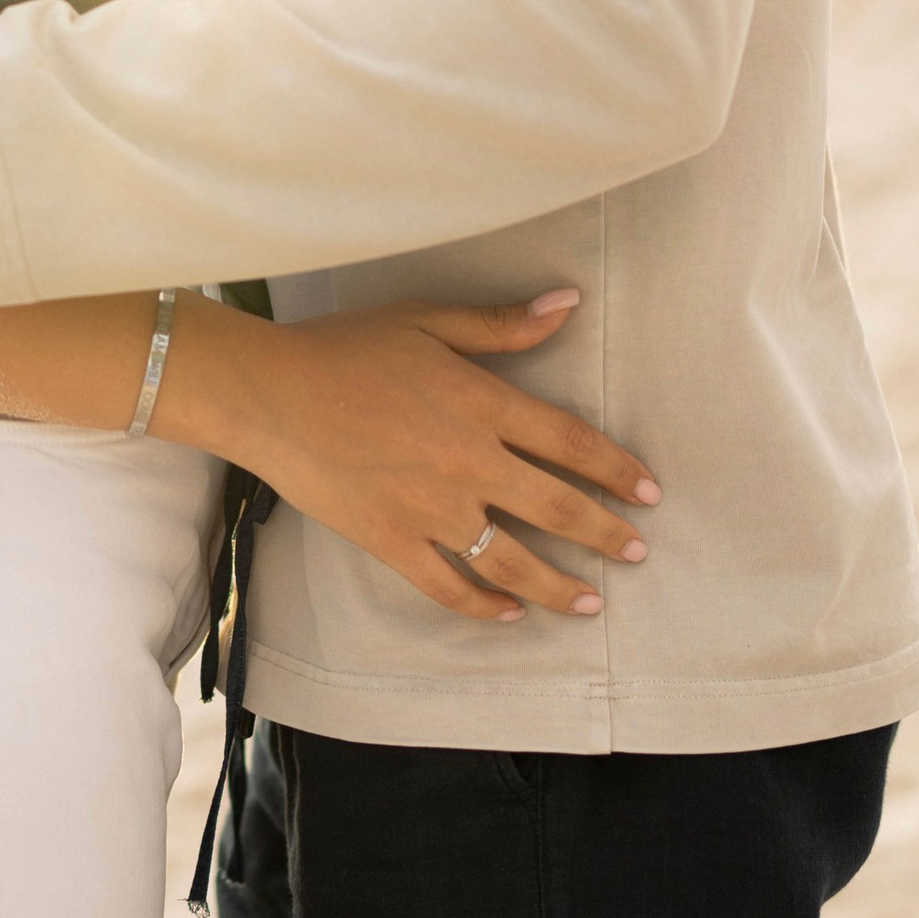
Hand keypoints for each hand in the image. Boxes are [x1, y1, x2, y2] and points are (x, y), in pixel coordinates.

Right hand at [182, 290, 657, 622]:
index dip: (619, 471)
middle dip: (607, 536)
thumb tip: (570, 303)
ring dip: (560, 586)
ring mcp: (431, 509)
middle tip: (639, 554)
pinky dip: (483, 606)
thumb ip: (503, 324)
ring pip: (513, 562)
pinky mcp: (392, 541)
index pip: (572, 444)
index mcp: (483, 403)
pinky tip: (508, 614)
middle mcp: (469, 462)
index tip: (650, 493)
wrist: (268, 393)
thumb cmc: (346, 347)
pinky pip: (448, 587)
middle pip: (558, 509)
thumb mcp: (428, 320)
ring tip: (591, 603)